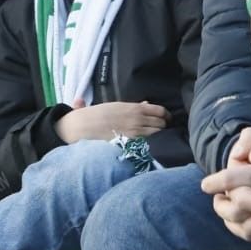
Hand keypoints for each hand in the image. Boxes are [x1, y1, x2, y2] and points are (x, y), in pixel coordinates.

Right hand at [55, 98, 169, 142]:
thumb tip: (146, 104)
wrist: (84, 126)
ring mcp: (134, 132)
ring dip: (159, 135)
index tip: (166, 118)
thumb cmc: (98, 114)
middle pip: (161, 123)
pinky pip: (148, 143)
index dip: (166, 115)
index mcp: (134, 108)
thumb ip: (133, 106)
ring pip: (157, 134)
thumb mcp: (116, 106)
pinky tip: (150, 145)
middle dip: (164, 126)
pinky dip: (152, 143)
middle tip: (162, 128)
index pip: (159, 110)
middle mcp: (137, 119)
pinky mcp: (130, 144)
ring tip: (157, 137)